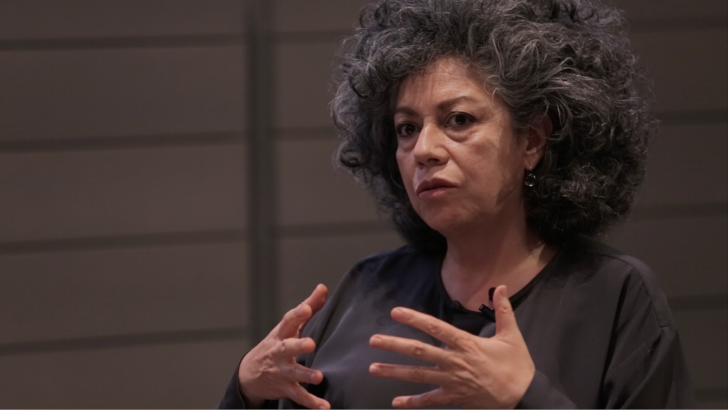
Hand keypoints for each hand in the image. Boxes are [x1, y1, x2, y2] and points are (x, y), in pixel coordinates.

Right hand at [238, 284, 330, 408]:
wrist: (250, 374)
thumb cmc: (275, 344)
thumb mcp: (288, 326)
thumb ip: (307, 307)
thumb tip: (322, 287)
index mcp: (281, 334)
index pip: (288, 321)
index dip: (297, 314)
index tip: (307, 308)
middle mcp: (280, 353)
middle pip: (287, 348)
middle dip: (297, 346)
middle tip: (310, 343)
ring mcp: (282, 372)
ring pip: (293, 374)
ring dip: (305, 375)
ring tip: (318, 377)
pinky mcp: (286, 388)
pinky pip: (299, 396)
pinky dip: (312, 403)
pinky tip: (324, 407)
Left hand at [368, 285, 534, 408]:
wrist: (524, 397)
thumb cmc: (517, 366)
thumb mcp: (512, 336)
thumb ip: (504, 310)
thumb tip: (502, 286)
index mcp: (466, 344)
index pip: (435, 328)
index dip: (414, 319)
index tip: (396, 312)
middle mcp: (455, 362)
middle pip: (419, 352)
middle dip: (394, 345)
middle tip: (373, 341)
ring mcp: (452, 382)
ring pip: (418, 376)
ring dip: (394, 372)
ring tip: (373, 368)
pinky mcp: (454, 399)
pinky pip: (430, 401)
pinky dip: (412, 402)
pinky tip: (396, 402)